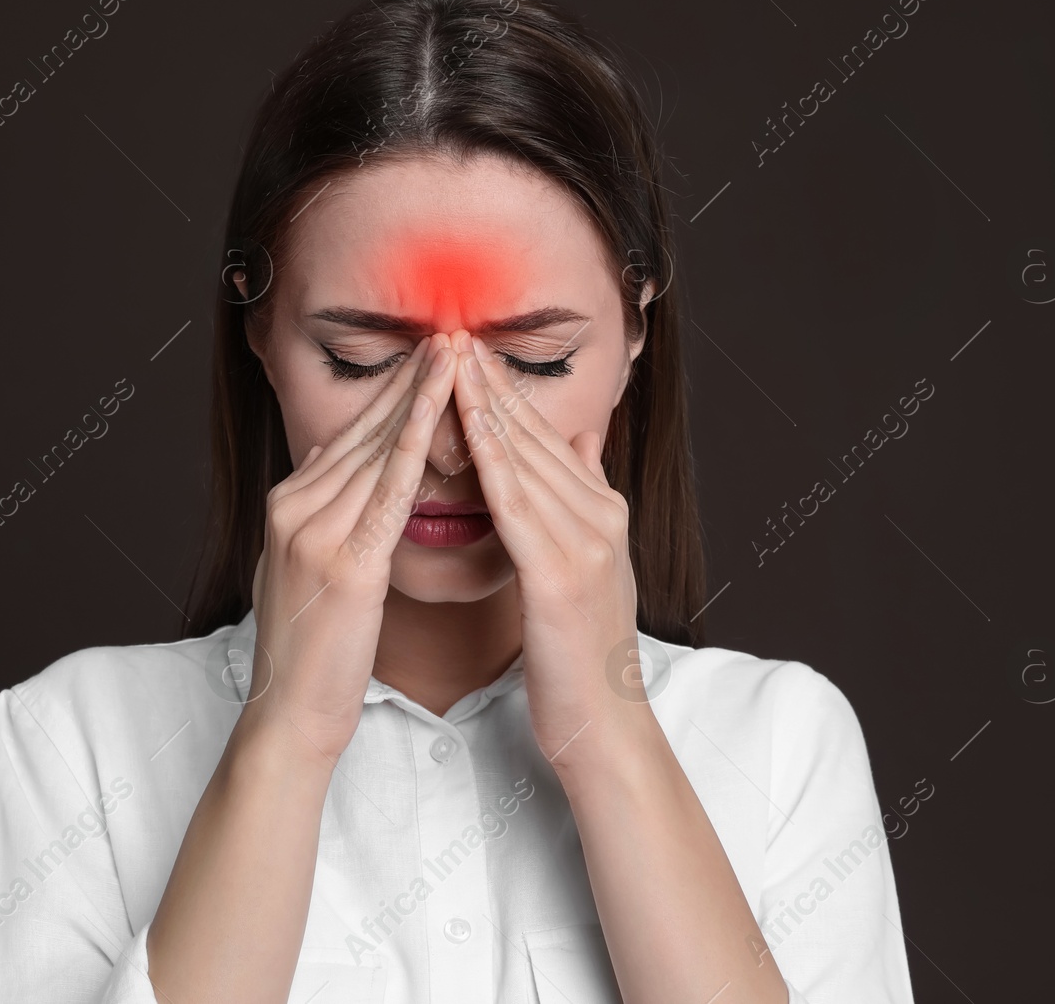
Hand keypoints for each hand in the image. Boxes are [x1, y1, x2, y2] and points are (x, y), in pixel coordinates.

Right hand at [242, 335, 458, 761]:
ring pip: (377, 449)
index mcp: (288, 507)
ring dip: (420, 397)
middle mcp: (294, 509)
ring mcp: (314, 533)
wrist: (289, 714)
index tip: (428, 355)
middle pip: (362, 430)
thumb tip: (330, 460)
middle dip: (410, 379)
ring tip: (455, 353)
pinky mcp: (345, 563)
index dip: (391, 392)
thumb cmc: (311, 651)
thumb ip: (317, 512)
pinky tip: (443, 415)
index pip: (348, 435)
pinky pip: (388, 492)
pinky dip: (416, 446)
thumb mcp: (302, 567)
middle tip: (449, 331)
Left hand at [449, 331, 646, 769]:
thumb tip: (580, 445)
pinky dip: (488, 457)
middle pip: (535, 433)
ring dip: (484, 402)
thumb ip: (581, 503)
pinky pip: (515, 501)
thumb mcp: (587, 566)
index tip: (470, 349)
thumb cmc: (579, 653)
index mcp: (602, 511)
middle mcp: (599, 515)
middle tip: (454, 331)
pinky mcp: (560, 571)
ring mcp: (584, 540)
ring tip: (451, 357)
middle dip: (491, 380)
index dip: (505, 390)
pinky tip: (461, 424)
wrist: (603, 723)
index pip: (546, 435)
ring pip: (524, 456)